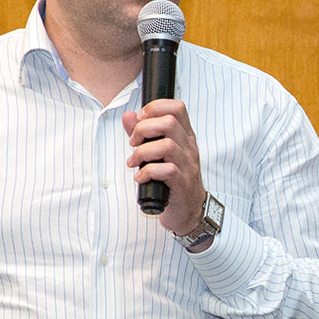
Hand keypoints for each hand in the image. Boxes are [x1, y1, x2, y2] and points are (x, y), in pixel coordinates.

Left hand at [123, 99, 206, 236]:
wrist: (189, 211)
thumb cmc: (172, 181)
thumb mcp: (158, 153)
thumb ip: (143, 133)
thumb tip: (128, 116)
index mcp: (185, 136)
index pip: (177, 107)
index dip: (156, 107)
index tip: (140, 119)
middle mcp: (189, 147)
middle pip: (170, 123)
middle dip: (144, 129)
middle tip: (133, 142)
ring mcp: (188, 165)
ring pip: (167, 146)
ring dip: (142, 152)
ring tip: (133, 162)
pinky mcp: (183, 184)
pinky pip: (166, 170)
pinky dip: (147, 172)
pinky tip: (140, 177)